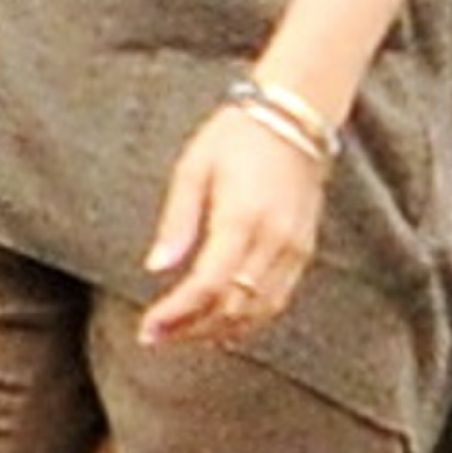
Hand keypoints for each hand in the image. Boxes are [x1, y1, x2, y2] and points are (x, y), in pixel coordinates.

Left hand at [137, 104, 326, 347]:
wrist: (296, 116)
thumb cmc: (238, 135)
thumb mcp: (194, 166)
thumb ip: (177, 221)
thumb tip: (155, 268)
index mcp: (241, 217)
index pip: (208, 286)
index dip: (176, 315)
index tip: (148, 330)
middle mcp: (273, 240)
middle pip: (232, 307)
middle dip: (191, 330)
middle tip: (156, 336)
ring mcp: (293, 248)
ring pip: (258, 312)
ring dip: (219, 331)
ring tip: (182, 335)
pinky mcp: (304, 250)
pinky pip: (278, 300)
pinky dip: (249, 320)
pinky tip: (223, 324)